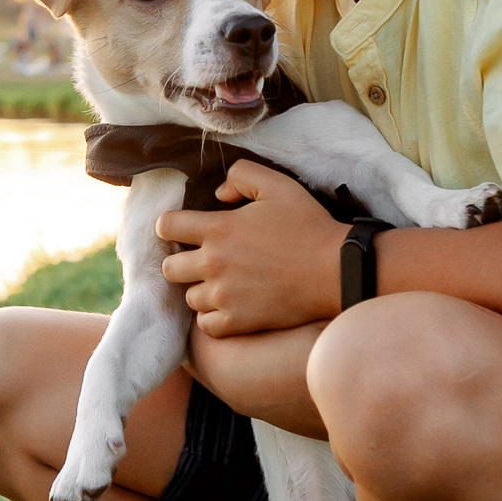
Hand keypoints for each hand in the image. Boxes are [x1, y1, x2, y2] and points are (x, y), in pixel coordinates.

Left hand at [158, 161, 351, 337]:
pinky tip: (231, 306)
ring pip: (189, 297)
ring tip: (224, 284)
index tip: (185, 230)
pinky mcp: (237, 321)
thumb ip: (241, 176)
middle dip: (182, 261)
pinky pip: (205, 324)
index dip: (172, 225)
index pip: (166, 226)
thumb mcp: (278, 185)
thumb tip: (217, 195)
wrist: (335, 271)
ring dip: (201, 290)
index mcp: (218, 229)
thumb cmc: (308, 226)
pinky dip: (214, 317)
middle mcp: (214, 263)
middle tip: (205, 260)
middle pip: (169, 268)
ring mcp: (224, 296)